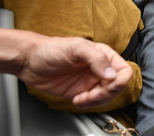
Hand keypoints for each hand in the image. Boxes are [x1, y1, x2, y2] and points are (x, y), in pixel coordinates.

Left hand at [18, 36, 132, 108]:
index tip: (107, 83)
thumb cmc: (51, 49)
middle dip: (106, 94)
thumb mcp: (76, 48)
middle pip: (117, 87)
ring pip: (106, 97)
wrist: (29, 61)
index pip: (124, 71)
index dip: (119, 80)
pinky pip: (91, 103)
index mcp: (104, 56)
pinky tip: (76, 99)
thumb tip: (111, 74)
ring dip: (96, 101)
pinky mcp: (80, 92)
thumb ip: (96, 59)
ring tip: (81, 98)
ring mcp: (90, 82)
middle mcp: (100, 69)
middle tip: (92, 94)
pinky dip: (86, 105)